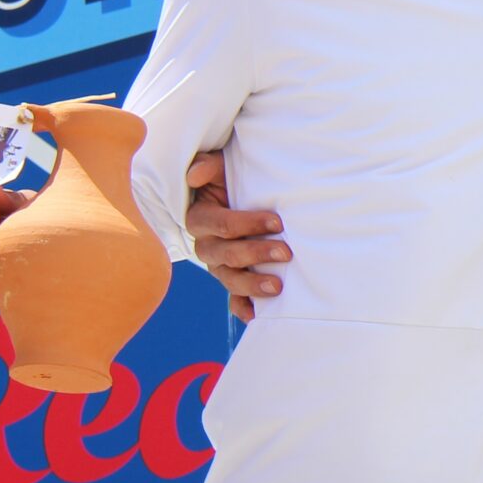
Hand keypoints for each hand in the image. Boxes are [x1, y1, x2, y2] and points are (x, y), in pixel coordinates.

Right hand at [184, 151, 289, 321]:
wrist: (240, 193)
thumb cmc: (231, 178)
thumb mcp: (218, 167)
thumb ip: (207, 166)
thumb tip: (196, 175)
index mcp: (200, 218)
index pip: (220, 225)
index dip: (247, 224)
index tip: (277, 221)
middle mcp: (206, 245)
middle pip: (226, 255)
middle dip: (256, 254)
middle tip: (286, 252)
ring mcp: (218, 265)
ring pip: (230, 279)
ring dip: (252, 285)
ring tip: (278, 287)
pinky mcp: (231, 277)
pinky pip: (232, 299)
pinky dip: (242, 308)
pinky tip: (256, 316)